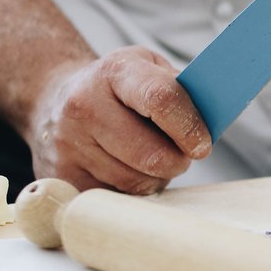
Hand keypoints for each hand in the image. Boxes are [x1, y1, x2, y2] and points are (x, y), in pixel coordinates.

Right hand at [26, 46, 210, 193]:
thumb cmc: (119, 88)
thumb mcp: (149, 70)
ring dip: (155, 178)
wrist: (56, 98)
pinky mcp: (61, 177)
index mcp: (114, 72)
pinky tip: (126, 172)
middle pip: (150, 154)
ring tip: (151, 161)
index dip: (189, 127)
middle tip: (181, 156)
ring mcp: (67, 144)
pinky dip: (130, 192)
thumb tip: (213, 124)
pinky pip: (114, 200)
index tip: (203, 145)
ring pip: (134, 182)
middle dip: (176, 161)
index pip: (161, 99)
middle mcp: (83, 105)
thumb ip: (183, 92)